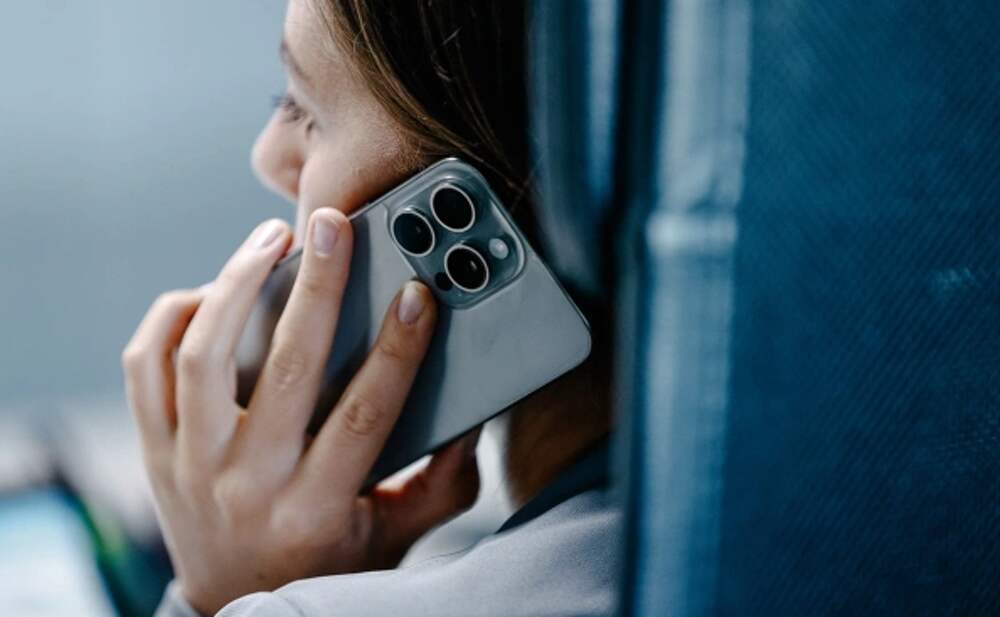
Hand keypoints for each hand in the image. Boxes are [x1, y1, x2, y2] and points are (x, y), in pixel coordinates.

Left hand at [122, 210, 480, 614]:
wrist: (232, 605)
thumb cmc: (326, 563)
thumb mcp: (394, 536)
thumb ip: (443, 485)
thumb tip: (474, 420)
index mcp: (315, 507)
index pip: (364, 414)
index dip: (398, 350)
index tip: (418, 294)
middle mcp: (248, 483)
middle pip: (285, 369)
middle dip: (316, 286)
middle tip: (333, 227)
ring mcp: (190, 463)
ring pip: (201, 356)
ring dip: (235, 285)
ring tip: (268, 239)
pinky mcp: (153, 448)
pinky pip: (145, 365)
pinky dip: (174, 315)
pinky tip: (212, 288)